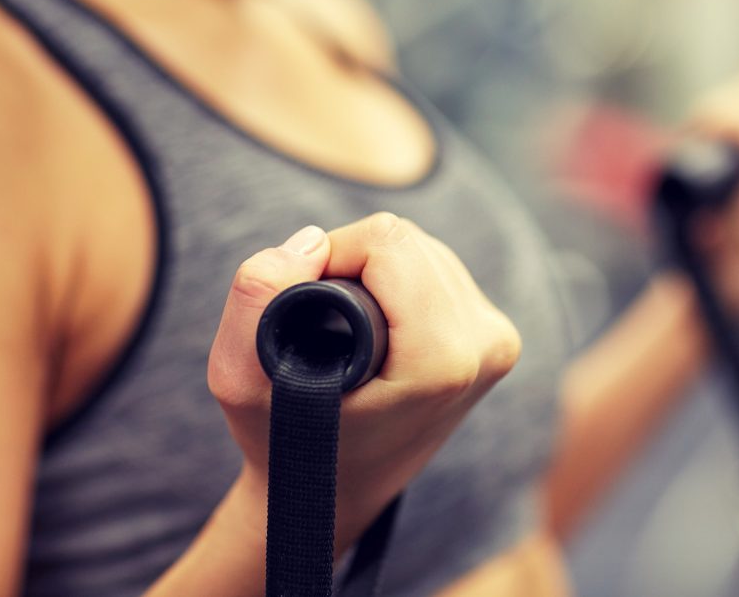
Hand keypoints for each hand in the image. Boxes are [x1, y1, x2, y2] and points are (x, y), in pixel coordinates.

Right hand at [206, 213, 521, 552]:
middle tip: (320, 320)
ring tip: (346, 328)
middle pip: (407, 240)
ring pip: (424, 248)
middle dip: (351, 261)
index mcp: (443, 360)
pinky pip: (439, 268)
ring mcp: (499, 342)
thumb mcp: (240, 379)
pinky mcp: (497, 337)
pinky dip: (399, 280)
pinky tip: (377, 323)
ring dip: (375, 270)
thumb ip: (257, 298)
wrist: (332, 497)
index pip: (387, 242)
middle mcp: (486, 346)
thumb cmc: (284, 443)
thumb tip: (311, 241)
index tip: (302, 303)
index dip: (329, 255)